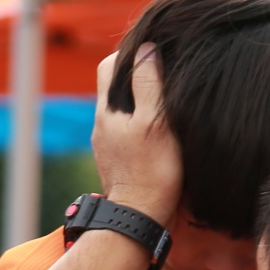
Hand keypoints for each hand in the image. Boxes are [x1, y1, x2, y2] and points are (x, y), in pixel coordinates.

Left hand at [92, 45, 182, 225]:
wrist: (139, 218)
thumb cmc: (152, 172)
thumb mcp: (155, 122)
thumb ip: (149, 84)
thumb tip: (146, 50)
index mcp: (108, 111)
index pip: (110, 65)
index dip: (131, 53)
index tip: (154, 52)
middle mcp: (103, 124)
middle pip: (114, 86)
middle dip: (136, 74)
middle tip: (164, 72)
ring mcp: (108, 144)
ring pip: (121, 109)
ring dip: (140, 100)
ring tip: (166, 99)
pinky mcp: (118, 160)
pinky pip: (127, 130)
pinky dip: (141, 122)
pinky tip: (160, 130)